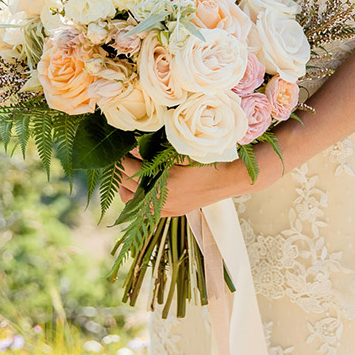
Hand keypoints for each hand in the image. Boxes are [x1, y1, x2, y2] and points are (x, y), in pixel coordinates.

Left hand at [116, 148, 285, 219]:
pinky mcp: (173, 213)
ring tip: (130, 173)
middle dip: (121, 171)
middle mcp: (163, 200)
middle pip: (126, 188)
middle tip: (123, 157)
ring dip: (127, 187)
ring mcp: (168, 209)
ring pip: (132, 202)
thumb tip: (135, 141)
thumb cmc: (212, 159)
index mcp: (166, 183)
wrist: (233, 178)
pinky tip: (143, 187)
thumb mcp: (187, 148)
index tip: (121, 147)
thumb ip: (161, 147)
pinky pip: (146, 211)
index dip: (122, 157)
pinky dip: (139, 199)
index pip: (129, 170)